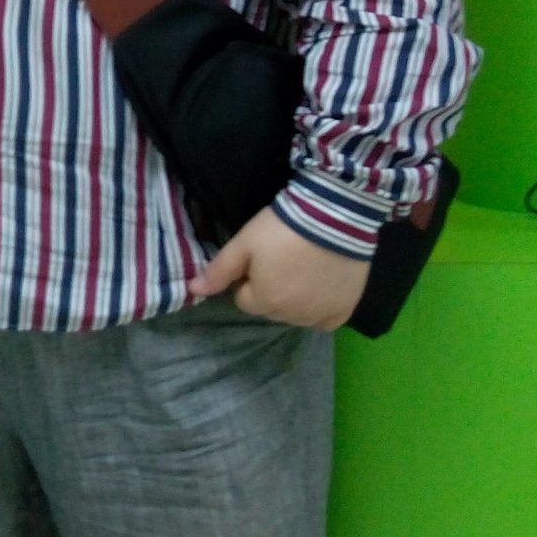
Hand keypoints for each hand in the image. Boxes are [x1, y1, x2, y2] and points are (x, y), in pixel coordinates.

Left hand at [188, 206, 370, 330]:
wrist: (334, 216)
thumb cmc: (281, 229)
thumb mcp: (243, 244)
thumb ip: (218, 271)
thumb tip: (192, 289)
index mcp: (265, 302)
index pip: (245, 300)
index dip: (249, 279)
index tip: (260, 259)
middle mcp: (293, 316)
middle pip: (271, 309)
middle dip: (271, 291)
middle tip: (283, 260)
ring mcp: (321, 314)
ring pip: (297, 315)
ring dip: (295, 300)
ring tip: (303, 269)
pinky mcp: (345, 309)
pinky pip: (325, 320)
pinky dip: (321, 309)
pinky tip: (321, 288)